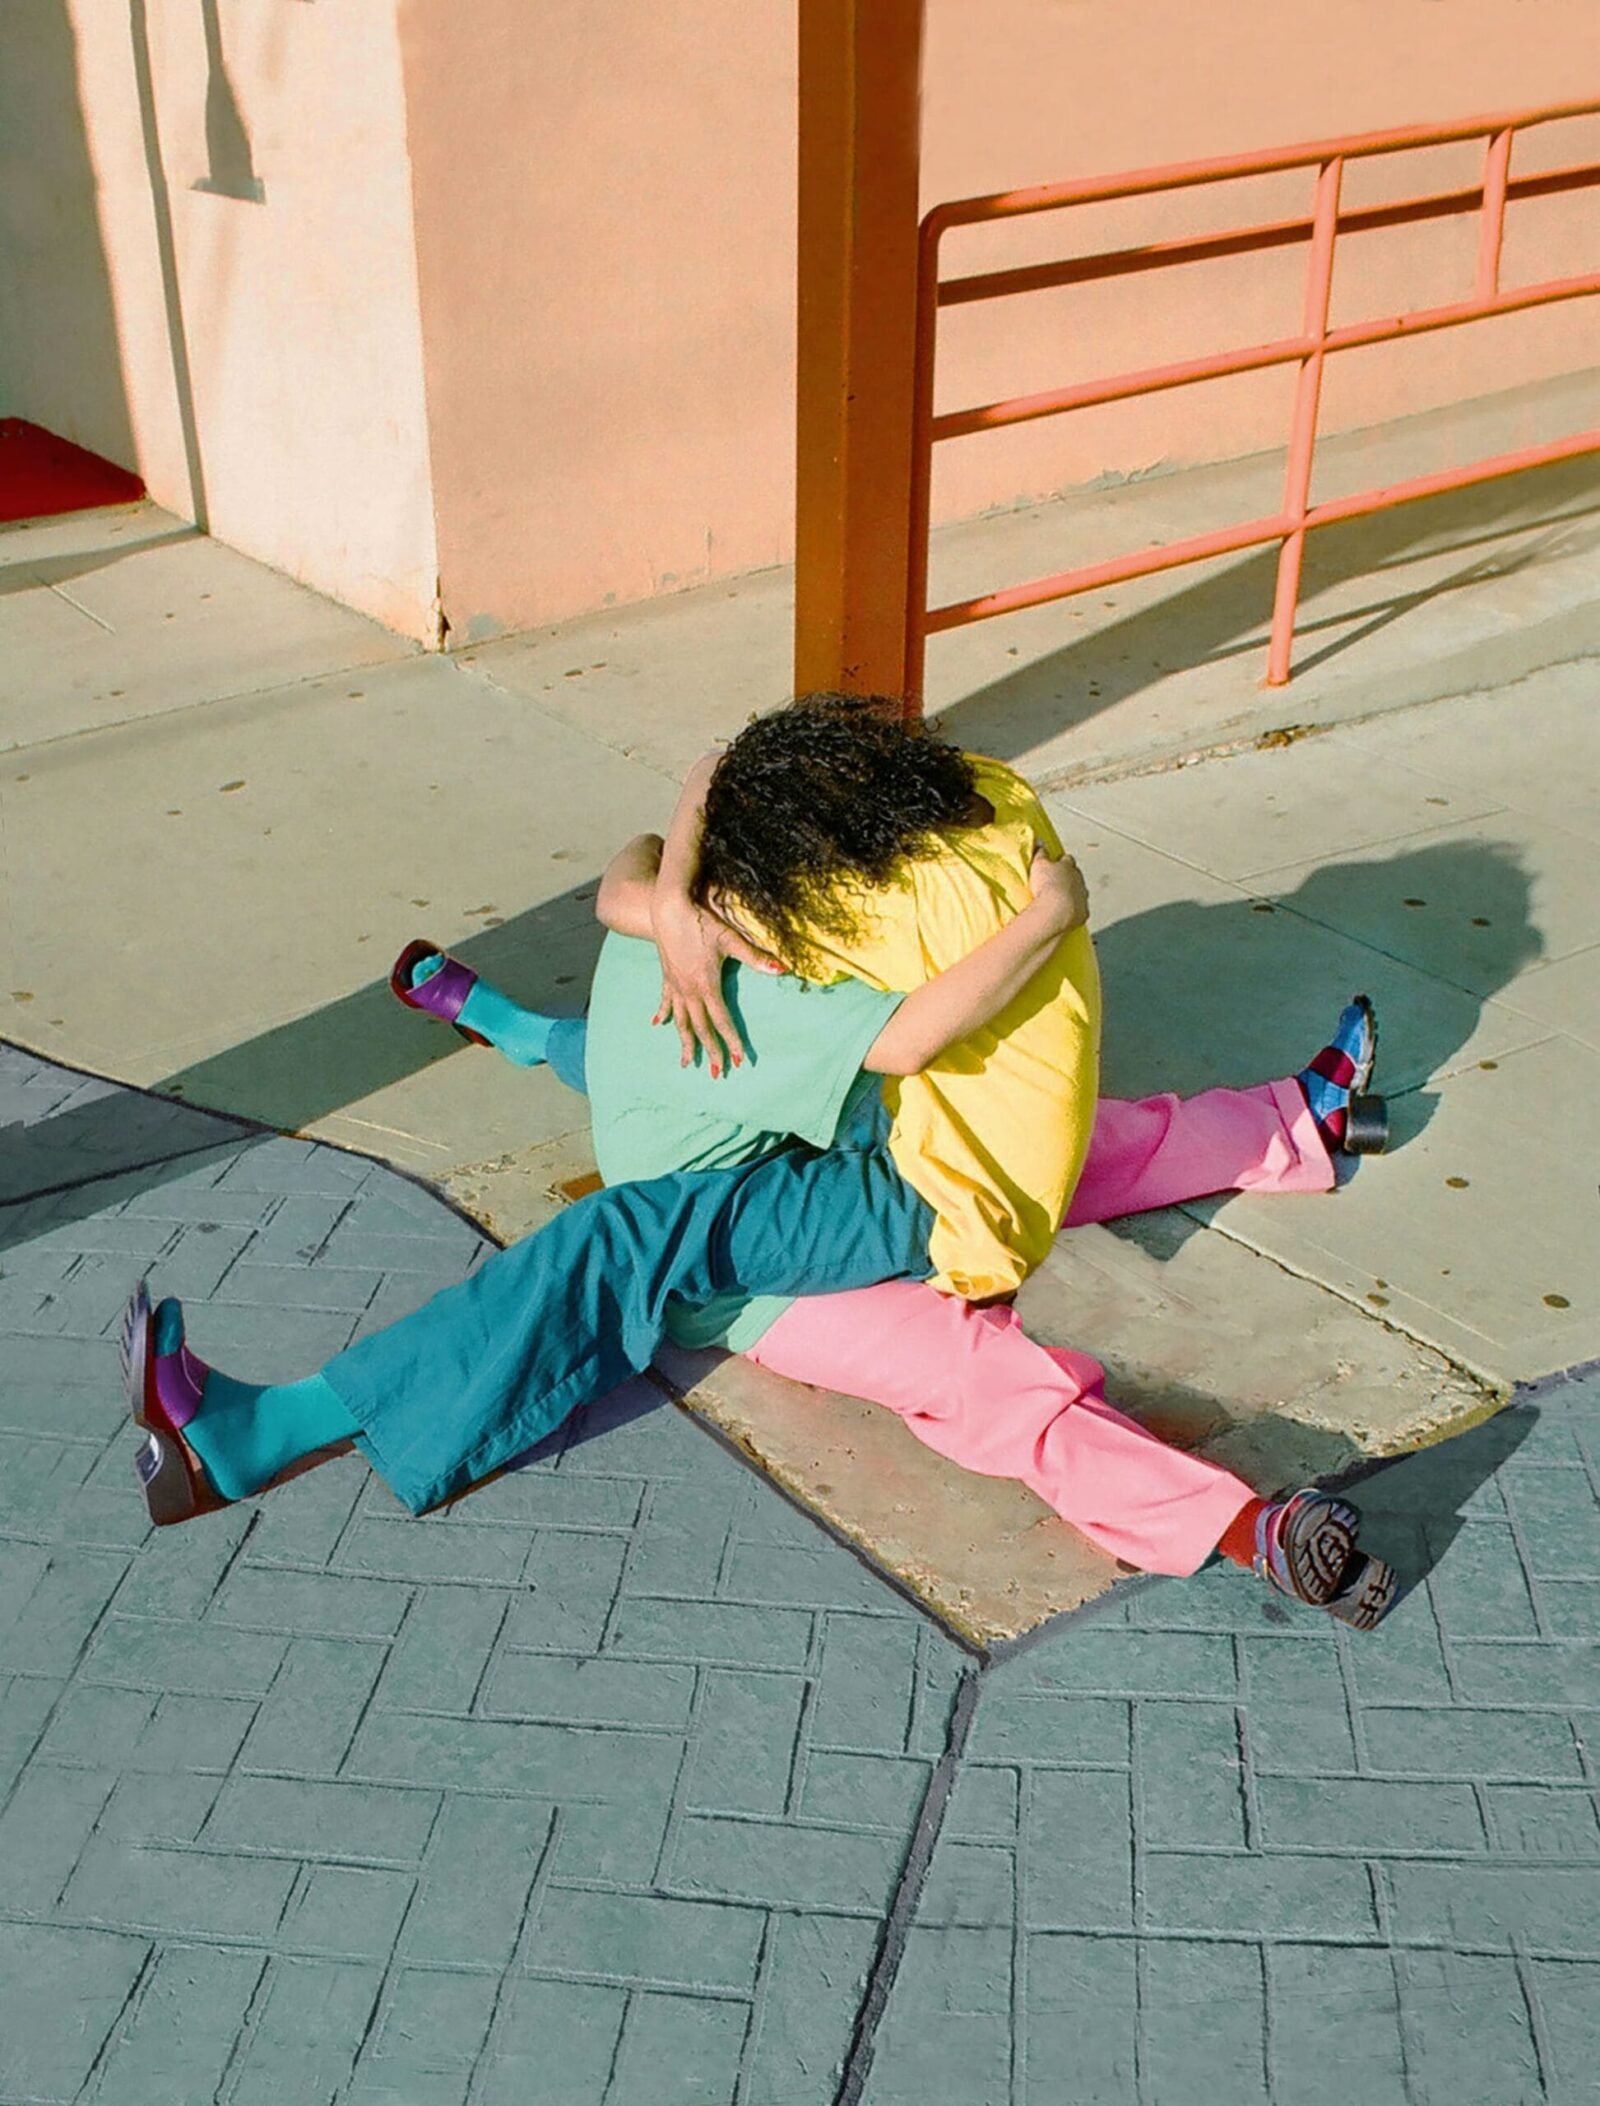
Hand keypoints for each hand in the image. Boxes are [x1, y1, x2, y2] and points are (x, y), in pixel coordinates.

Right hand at [650, 890, 783, 1074]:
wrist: (668, 908)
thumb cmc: (702, 922)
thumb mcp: (731, 939)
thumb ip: (755, 957)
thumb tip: (782, 969)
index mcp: (707, 986)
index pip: (723, 1021)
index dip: (732, 1042)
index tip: (739, 1061)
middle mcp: (689, 991)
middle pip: (701, 1028)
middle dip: (710, 1052)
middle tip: (716, 1074)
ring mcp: (676, 985)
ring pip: (680, 1021)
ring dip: (685, 1043)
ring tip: (686, 1063)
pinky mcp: (667, 976)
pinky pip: (665, 1001)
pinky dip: (663, 1014)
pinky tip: (657, 1024)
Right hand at [1028, 847, 1089, 932]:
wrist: (1057, 910)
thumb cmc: (1048, 886)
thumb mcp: (1039, 865)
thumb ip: (1040, 853)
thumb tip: (1040, 841)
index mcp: (1068, 866)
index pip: (1067, 859)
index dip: (1061, 860)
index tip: (1056, 862)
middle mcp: (1079, 879)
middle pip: (1076, 875)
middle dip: (1070, 877)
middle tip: (1059, 881)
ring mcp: (1083, 896)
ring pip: (1081, 892)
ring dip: (1074, 893)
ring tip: (1062, 899)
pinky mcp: (1083, 912)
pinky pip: (1081, 909)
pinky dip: (1075, 909)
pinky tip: (1067, 913)